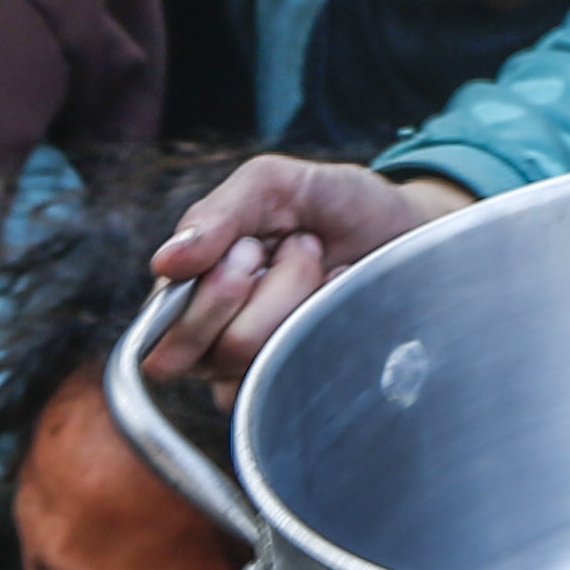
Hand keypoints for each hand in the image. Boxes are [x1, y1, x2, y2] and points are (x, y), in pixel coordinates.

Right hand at [143, 158, 471, 380]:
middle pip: (216, 350)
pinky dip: (329, 320)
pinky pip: (300, 374)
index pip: (162, 332)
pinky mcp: (302, 386)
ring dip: (304, 298)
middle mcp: (215, 343)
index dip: (214, 290)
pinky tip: (340, 298)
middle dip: (270, 286)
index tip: (253, 249)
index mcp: (191, 294)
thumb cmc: (335, 205)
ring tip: (323, 269)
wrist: (407, 228)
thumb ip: (218, 214)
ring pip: (262, 361)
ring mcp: (260, 371)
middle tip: (299, 247)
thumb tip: (166, 261)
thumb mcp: (275, 184)